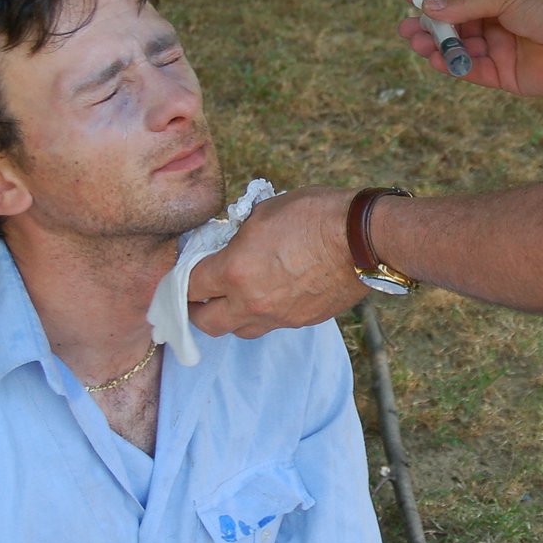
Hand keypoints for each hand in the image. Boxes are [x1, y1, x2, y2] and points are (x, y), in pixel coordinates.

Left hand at [185, 187, 368, 337]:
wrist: (364, 239)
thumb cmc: (315, 215)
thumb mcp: (263, 212)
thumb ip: (237, 235)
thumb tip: (228, 245)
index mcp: (234, 272)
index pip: (188, 287)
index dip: (178, 280)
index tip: (179, 274)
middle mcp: (251, 303)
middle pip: (207, 323)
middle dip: (196, 310)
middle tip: (198, 295)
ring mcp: (279, 317)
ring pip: (239, 330)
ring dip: (230, 316)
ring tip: (235, 296)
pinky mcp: (302, 321)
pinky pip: (271, 324)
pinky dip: (263, 312)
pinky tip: (272, 291)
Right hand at [398, 0, 542, 96]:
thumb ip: (466, 2)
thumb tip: (428, 4)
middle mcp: (501, 20)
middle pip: (457, 22)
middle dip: (431, 24)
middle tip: (406, 28)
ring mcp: (503, 48)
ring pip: (462, 47)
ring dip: (438, 45)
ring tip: (417, 43)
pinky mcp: (507, 76)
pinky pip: (473, 70)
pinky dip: (454, 65)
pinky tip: (438, 58)